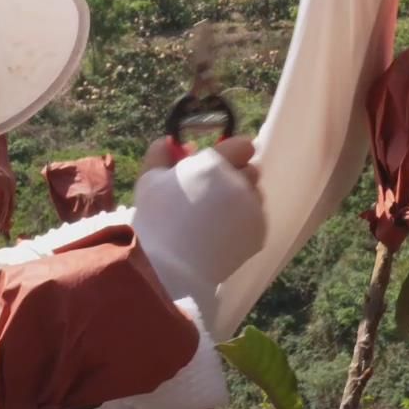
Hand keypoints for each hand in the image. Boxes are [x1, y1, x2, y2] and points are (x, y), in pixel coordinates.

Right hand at [133, 135, 266, 285]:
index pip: (243, 145)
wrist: (171, 268)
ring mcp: (253, 210)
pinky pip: (256, 220)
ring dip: (241, 200)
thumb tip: (172, 141)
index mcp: (216, 164)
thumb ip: (160, 153)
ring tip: (216, 218)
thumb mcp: (149, 180)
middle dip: (236, 177)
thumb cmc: (157, 219)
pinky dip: (243, 224)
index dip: (232, 152)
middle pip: (252, 170)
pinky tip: (221, 235)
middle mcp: (240, 183)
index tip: (218, 165)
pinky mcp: (259, 234)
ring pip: (255, 196)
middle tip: (213, 193)